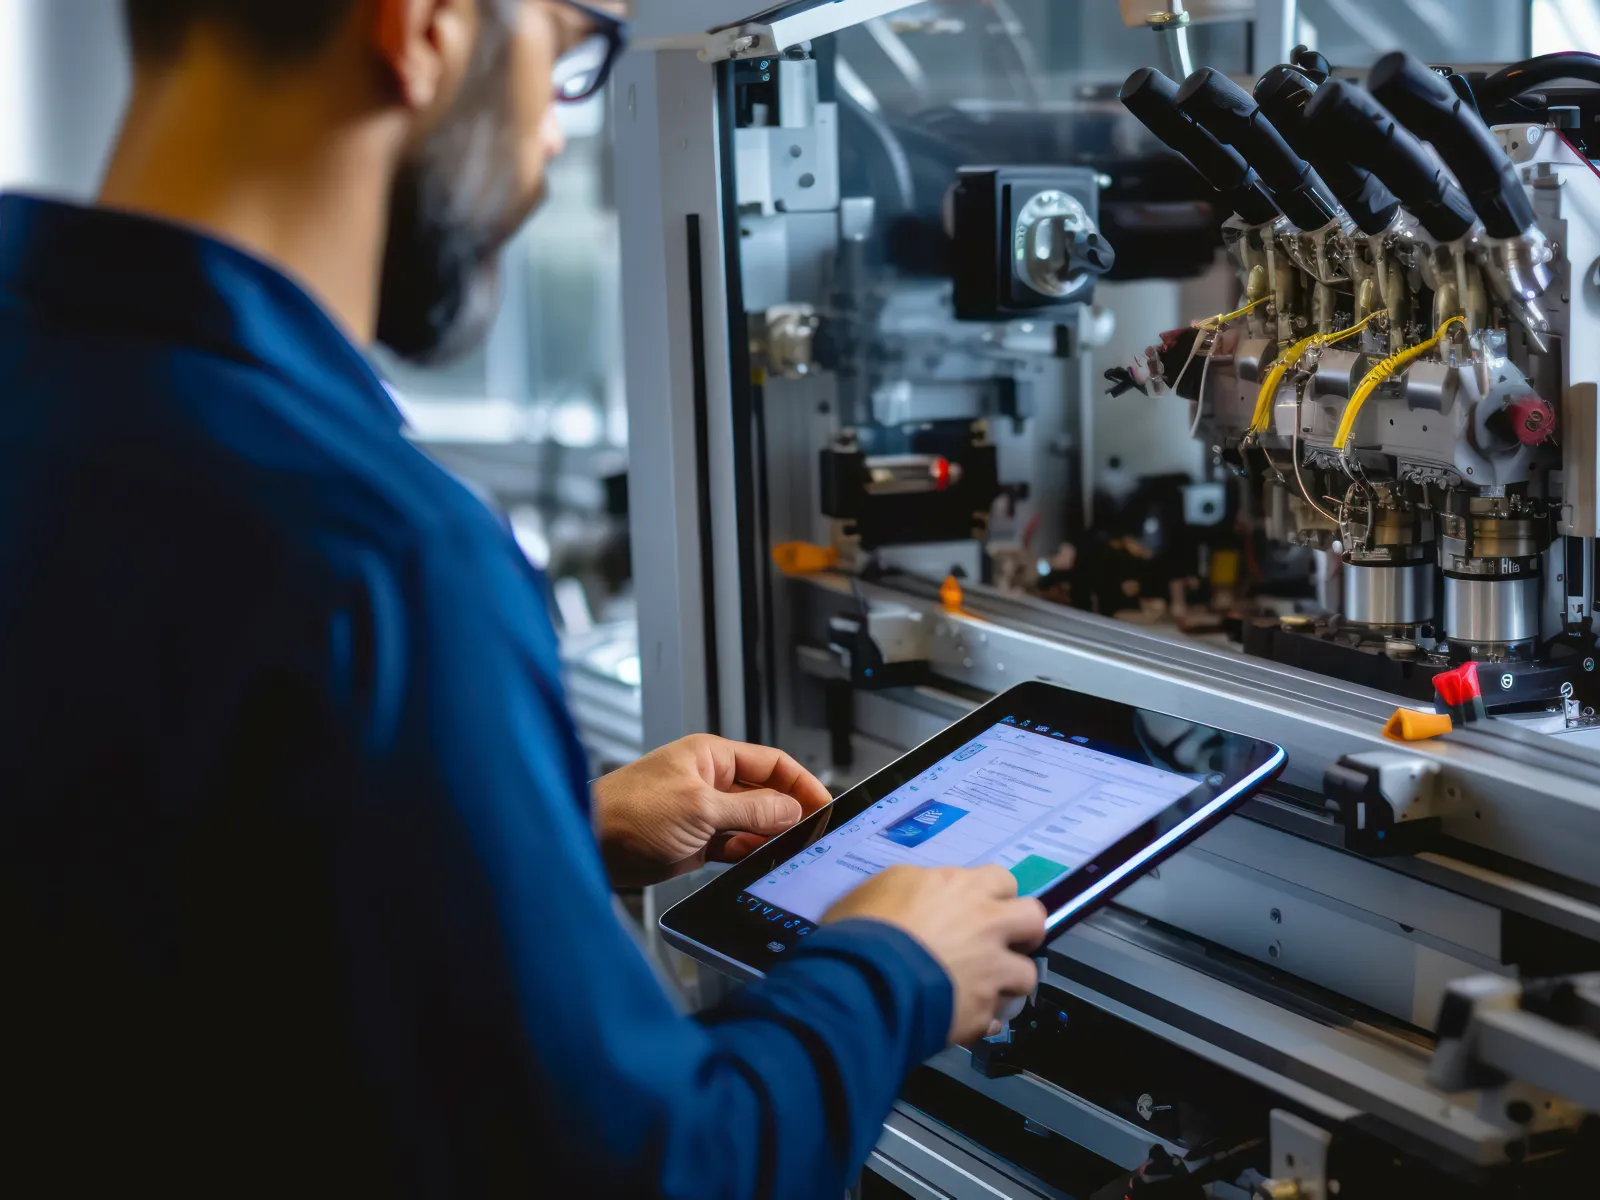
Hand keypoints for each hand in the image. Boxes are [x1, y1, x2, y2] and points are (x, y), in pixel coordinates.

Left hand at [593, 735, 831, 887]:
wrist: (588, 845)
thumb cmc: (626, 812)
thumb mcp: (699, 809)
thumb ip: (750, 811)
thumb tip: (791, 810)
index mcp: (711, 757)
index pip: (772, 763)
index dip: (802, 783)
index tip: (825, 804)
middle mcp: (710, 782)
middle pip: (765, 794)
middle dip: (790, 813)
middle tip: (817, 833)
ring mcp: (703, 813)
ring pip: (752, 823)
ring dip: (772, 837)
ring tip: (797, 850)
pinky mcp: (695, 842)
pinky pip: (735, 846)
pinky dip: (752, 854)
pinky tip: (767, 862)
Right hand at [823, 865, 1045, 1045]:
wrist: (865, 982)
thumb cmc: (864, 927)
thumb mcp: (882, 887)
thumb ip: (915, 889)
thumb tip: (923, 900)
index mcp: (963, 888)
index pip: (1003, 880)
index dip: (994, 895)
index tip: (979, 907)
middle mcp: (987, 925)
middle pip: (1034, 920)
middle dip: (1022, 932)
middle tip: (998, 944)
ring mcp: (990, 971)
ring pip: (1026, 975)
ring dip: (1007, 981)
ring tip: (982, 989)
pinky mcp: (981, 1012)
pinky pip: (995, 1018)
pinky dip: (981, 1019)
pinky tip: (962, 1020)